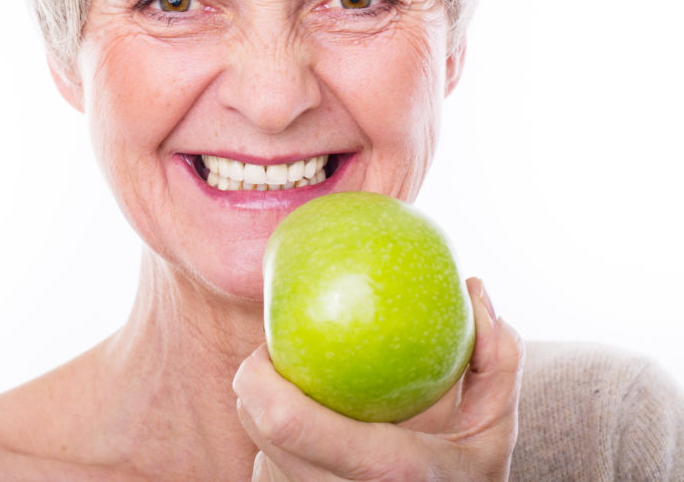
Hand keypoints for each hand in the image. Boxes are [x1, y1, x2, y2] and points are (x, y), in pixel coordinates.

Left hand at [233, 278, 522, 480]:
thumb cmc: (468, 477)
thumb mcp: (494, 427)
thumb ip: (496, 359)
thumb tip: (475, 288)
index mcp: (387, 470)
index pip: (286, 420)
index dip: (257, 375)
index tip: (270, 344)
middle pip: (258, 428)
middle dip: (253, 384)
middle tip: (276, 357)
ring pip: (255, 450)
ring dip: (261, 412)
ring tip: (295, 391)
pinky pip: (266, 470)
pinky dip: (273, 444)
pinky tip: (302, 428)